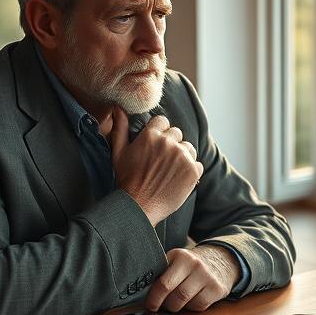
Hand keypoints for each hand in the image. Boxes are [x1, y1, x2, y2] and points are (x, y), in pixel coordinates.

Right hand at [106, 107, 201, 224]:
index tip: (155, 146)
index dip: (159, 133)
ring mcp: (183, 157)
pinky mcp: (193, 171)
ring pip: (188, 148)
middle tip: (161, 162)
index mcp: (151, 135)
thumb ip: (120, 127)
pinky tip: (177, 180)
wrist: (139, 207)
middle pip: (177, 134)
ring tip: (169, 172)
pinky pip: (197, 164)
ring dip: (182, 157)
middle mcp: (169, 143)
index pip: (163, 121)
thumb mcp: (118, 152)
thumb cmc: (126, 180)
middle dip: (171, 144)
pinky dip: (190, 172)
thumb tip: (118, 107)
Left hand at [146, 245, 240, 312]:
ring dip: (178, 308)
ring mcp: (209, 278)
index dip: (154, 298)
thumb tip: (142, 294)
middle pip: (176, 297)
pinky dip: (191, 308)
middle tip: (162, 306)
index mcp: (181, 256)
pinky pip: (199, 307)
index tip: (150, 305)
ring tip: (175, 302)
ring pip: (186, 304)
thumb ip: (161, 272)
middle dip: (166, 305)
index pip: (163, 283)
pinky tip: (191, 300)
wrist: (220, 259)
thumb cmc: (190, 264)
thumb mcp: (175, 260)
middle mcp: (196, 265)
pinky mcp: (218, 289)